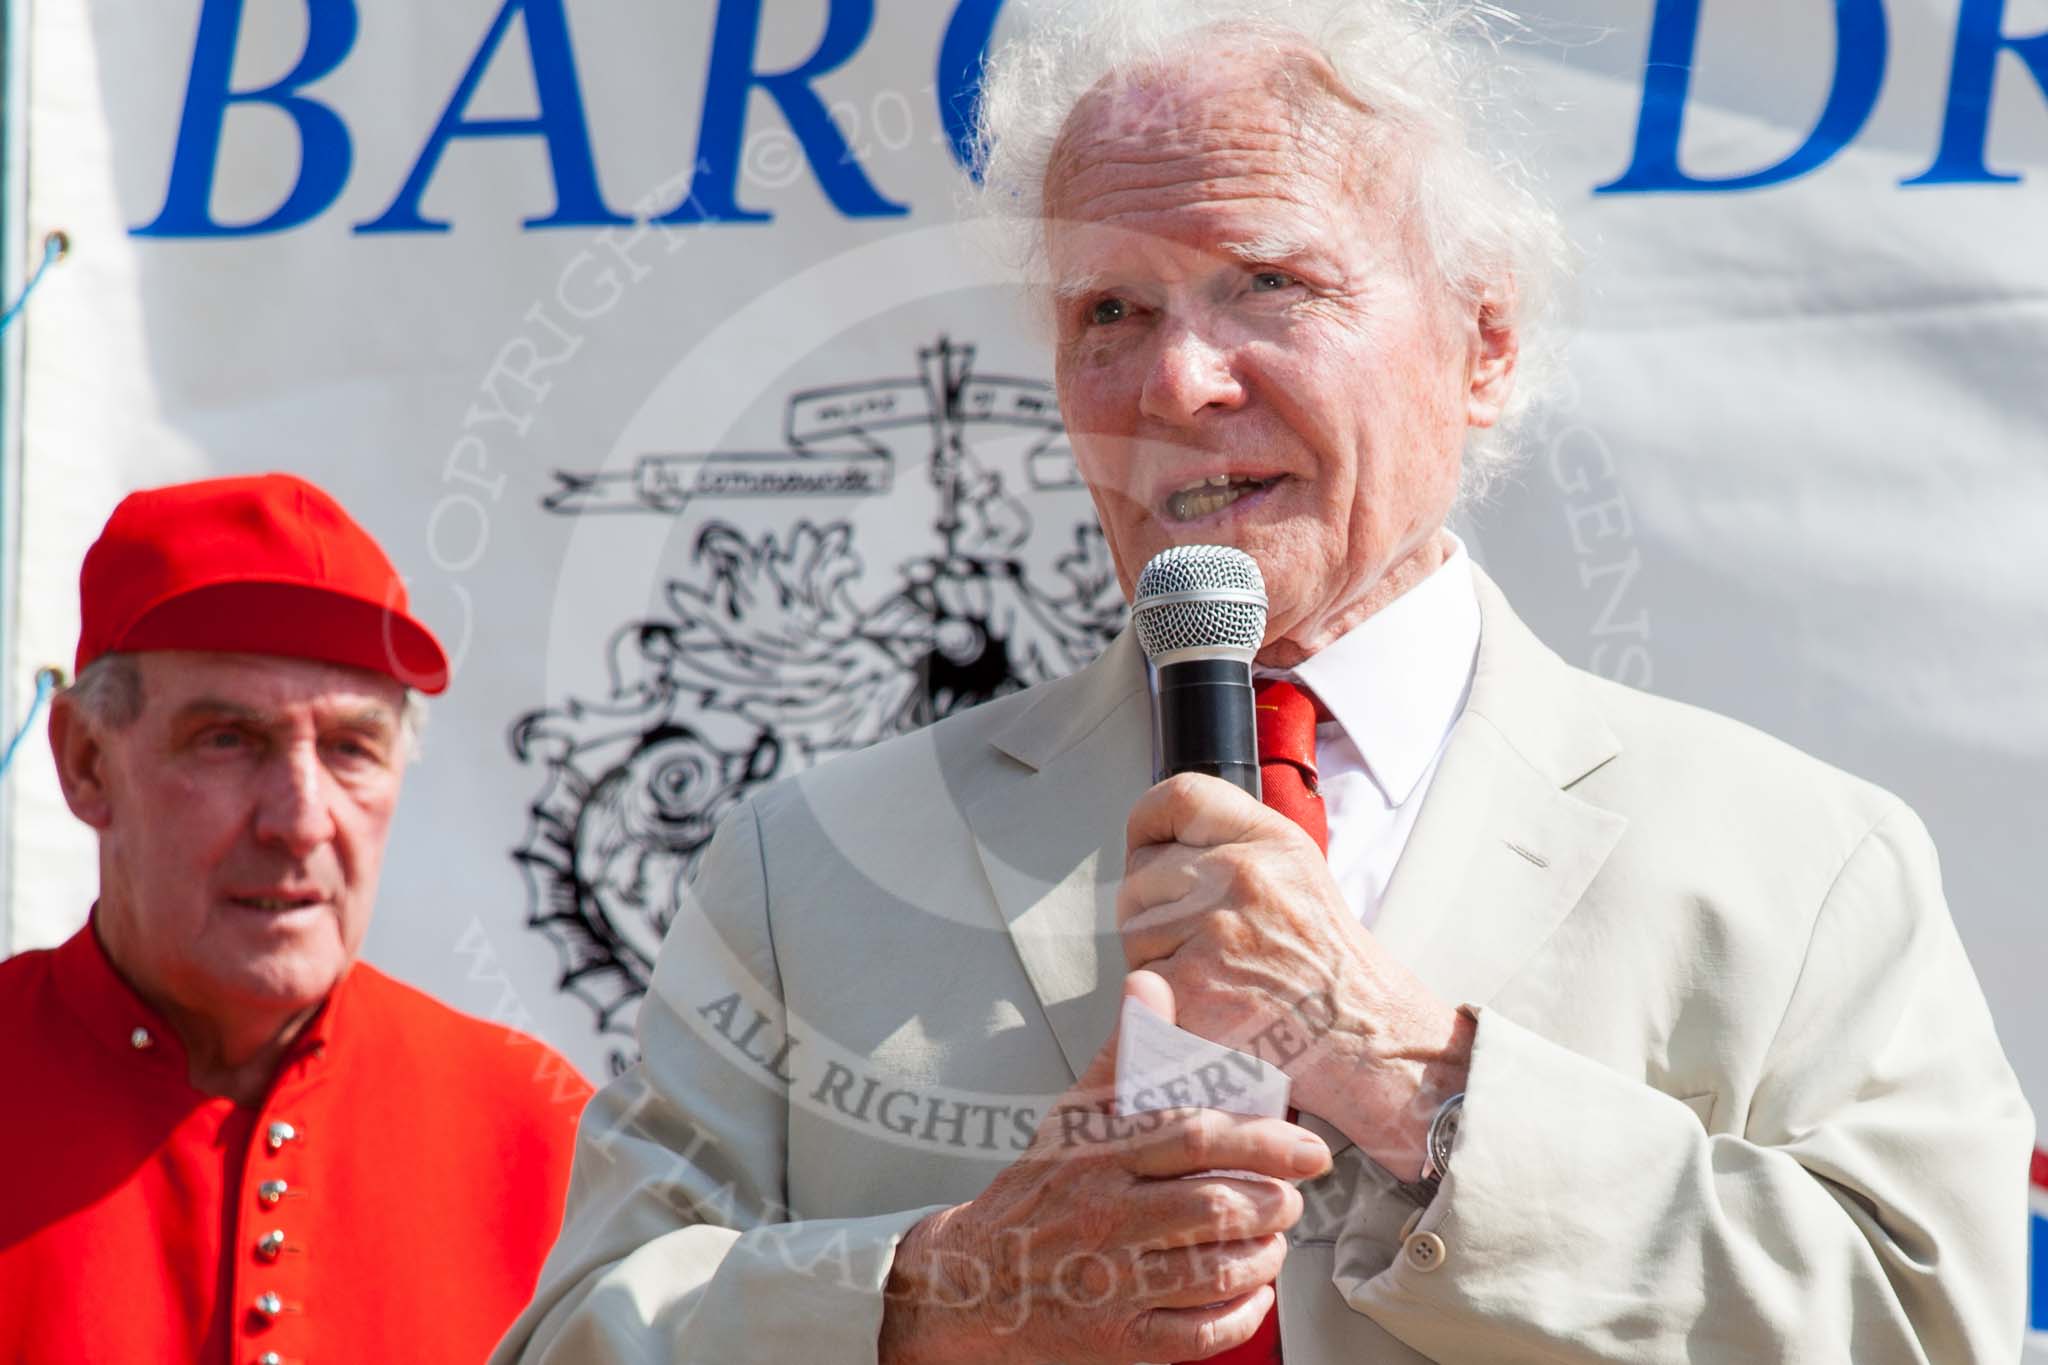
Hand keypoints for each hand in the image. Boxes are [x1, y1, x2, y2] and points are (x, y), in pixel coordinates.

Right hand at [880, 971, 1331, 1364]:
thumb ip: (1121, 1051)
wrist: (974, 1278)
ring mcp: (1111, 1283)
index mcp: (1100, 1156)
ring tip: (1273, 1241)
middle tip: (1290, 1199)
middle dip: (1274, 1203)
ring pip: (1214, 1270)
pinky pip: (1198, 1332)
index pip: (1193, 1137)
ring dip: (1264, 1256)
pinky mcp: (1117, 1339)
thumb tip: (1150, 983)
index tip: (1309, 1149)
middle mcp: (1105, 1217)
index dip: (1263, 1141)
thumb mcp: (1072, 1114)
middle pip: (1214, 1206)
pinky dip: (1239, 1313)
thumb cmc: (1038, 1191)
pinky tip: (1250, 1292)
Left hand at [1117, 774, 1472, 1177]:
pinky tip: (1205, 1006)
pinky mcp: (1190, 988)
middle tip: (1200, 941)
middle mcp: (1240, 876)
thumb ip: (1233, 847)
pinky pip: (1139, 982)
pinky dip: (1159, 1002)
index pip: (1178, 799)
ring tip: (1212, 975)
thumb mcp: (1296, 874)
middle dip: (1153, 909)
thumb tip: (1160, 847)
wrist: (1363, 1037)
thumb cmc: (1329, 969)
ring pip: (1134, 929)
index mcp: (1269, 841)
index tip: (1146, 845)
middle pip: (1142, 873)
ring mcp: (1213, 931)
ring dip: (1155, 956)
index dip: (1149, 824)